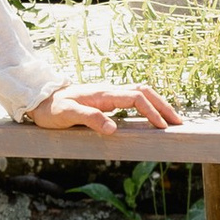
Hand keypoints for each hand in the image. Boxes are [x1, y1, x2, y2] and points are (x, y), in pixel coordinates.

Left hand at [24, 80, 181, 131]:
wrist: (40, 100)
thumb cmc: (52, 110)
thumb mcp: (67, 116)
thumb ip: (90, 119)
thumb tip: (113, 128)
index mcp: (104, 94)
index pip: (136, 99)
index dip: (151, 112)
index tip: (161, 127)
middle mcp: (110, 91)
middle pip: (145, 92)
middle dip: (164, 106)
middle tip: (178, 123)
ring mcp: (109, 94)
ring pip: (142, 93)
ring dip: (159, 104)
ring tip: (171, 120)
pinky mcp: (108, 100)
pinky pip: (135, 99)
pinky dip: (149, 105)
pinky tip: (153, 117)